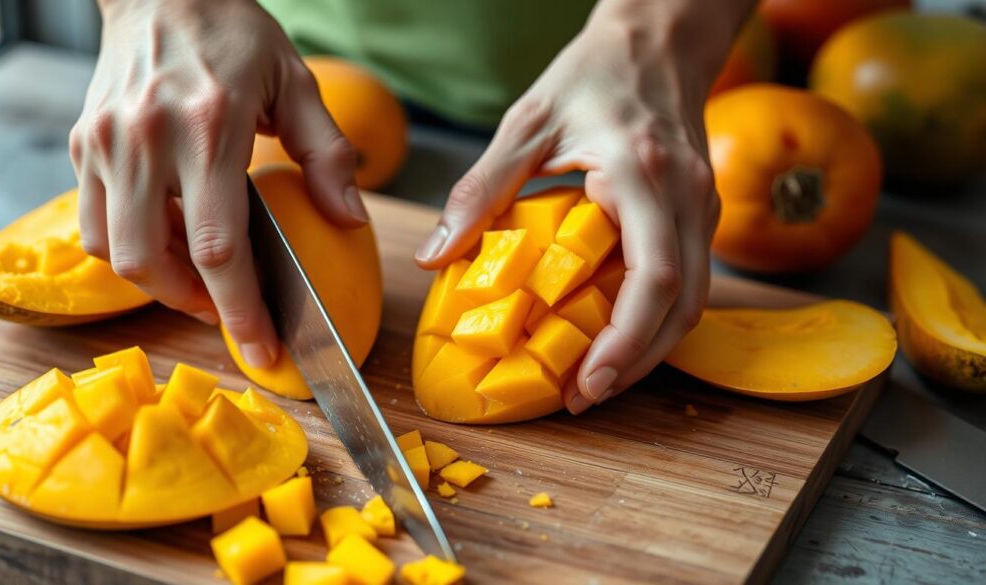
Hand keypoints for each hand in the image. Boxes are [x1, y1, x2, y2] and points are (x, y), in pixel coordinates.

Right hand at [70, 0, 366, 367]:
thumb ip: (328, 155)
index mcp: (209, 129)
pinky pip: (94, 221)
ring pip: (114, 251)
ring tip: (200, 278)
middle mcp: (146, 139)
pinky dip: (131, 247)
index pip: (219, 247)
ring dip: (158, 282)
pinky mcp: (83, 143)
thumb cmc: (235, 35)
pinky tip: (169, 238)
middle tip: (230, 313)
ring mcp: (105, 143)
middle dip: (194, 306)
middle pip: (152, 262)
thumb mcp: (297, 83)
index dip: (240, 311)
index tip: (262, 348)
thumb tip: (351, 219)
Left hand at [415, 0, 749, 412]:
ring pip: (694, 301)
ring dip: (649, 349)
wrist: (658, 39)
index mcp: (642, 174)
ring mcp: (702, 206)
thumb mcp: (526, 124)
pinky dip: (655, 319)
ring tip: (596, 379)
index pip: (654, 278)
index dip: (626, 343)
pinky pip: (688, 281)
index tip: (588, 384)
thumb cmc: (591, 75)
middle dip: (636, 363)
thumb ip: (480, 190)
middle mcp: (686, 197)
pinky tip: (616, 334)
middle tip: (583, 398)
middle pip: (683, 307)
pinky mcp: (700, 212)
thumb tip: (433, 255)